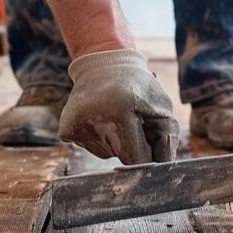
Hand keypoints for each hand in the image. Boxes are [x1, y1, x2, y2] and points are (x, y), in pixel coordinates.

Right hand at [60, 49, 178, 164]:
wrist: (103, 65)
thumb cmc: (137, 87)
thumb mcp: (161, 107)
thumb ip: (167, 141)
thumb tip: (163, 168)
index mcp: (118, 112)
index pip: (136, 158)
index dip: (147, 155)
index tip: (150, 145)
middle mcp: (91, 121)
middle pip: (122, 158)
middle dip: (133, 147)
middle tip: (132, 122)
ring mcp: (75, 127)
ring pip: (108, 154)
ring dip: (117, 141)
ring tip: (115, 117)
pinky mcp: (65, 131)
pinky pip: (92, 148)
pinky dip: (101, 139)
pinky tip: (100, 119)